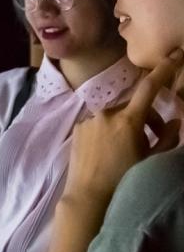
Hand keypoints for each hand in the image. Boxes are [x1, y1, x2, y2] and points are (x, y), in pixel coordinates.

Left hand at [64, 48, 182, 207]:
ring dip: (125, 126)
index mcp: (128, 120)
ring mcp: (89, 120)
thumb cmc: (124, 180)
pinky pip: (99, 124)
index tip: (175, 55)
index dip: (164, 70)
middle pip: (133, 108)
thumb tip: (172, 121)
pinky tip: (108, 152)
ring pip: (115, 117)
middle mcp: (106, 114)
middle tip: (152, 140)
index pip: (149, 88)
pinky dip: (107, 132)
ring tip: (128, 150)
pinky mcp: (78, 128)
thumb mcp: (152, 160)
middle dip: (145, 119)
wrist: (88, 197)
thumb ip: (166, 137)